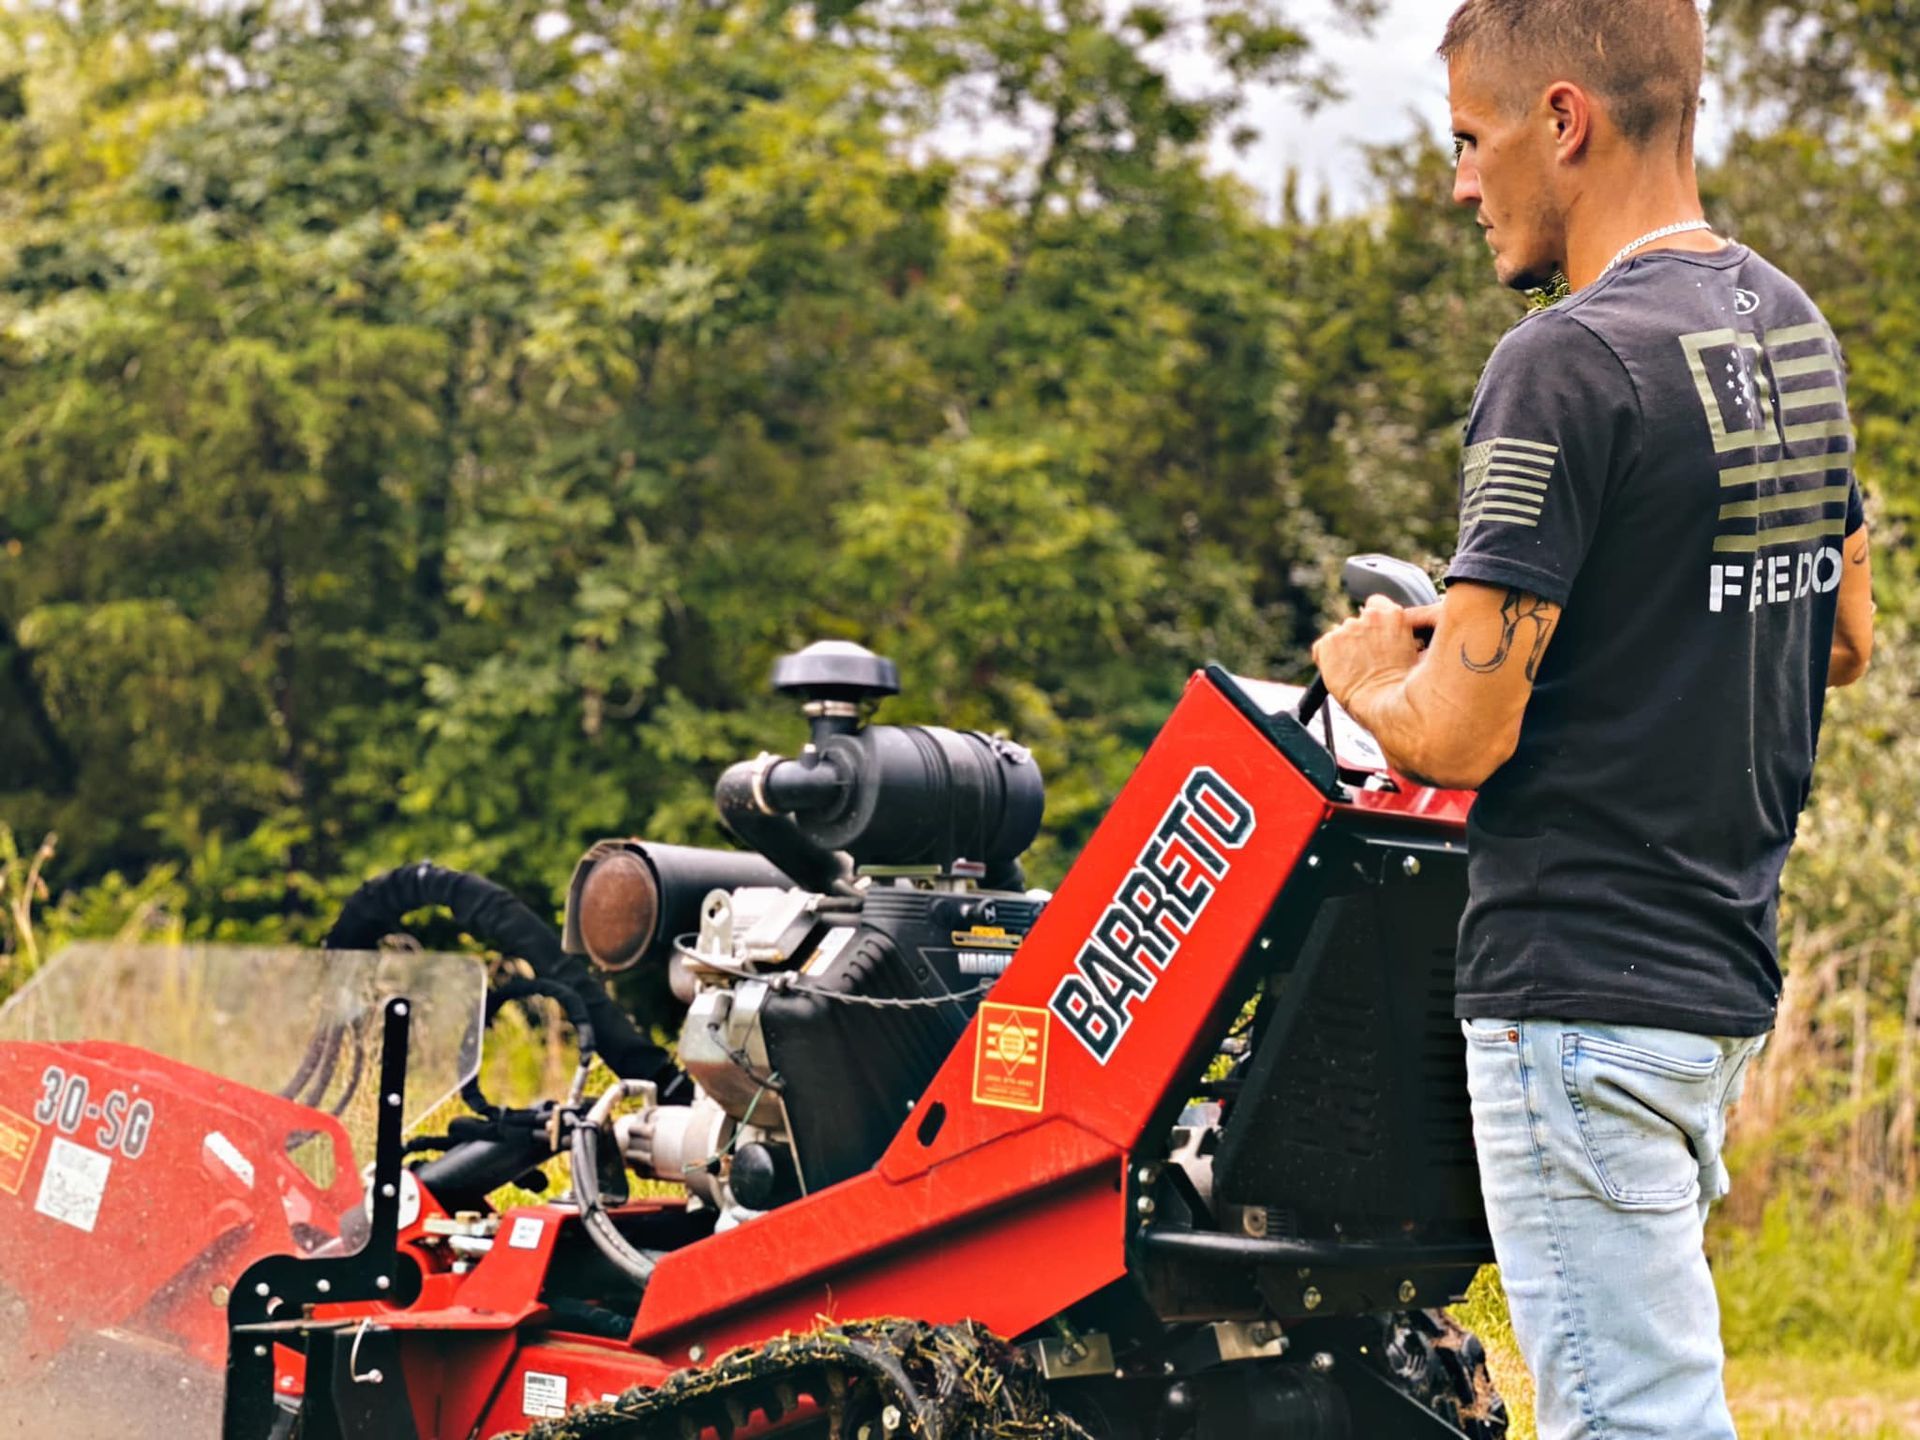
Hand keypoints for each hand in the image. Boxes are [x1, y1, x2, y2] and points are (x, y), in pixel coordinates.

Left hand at [1311, 595, 1433, 714]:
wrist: (1383, 703)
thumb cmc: (1401, 685)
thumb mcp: (1410, 651)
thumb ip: (1394, 634)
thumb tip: (1385, 637)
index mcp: (1392, 615)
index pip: (1375, 604)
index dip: (1374, 621)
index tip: (1374, 634)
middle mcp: (1368, 617)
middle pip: (1356, 622)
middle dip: (1358, 638)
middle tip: (1366, 661)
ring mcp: (1346, 629)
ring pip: (1339, 635)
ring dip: (1343, 648)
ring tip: (1355, 670)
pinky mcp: (1328, 643)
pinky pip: (1322, 648)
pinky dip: (1326, 658)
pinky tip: (1340, 673)